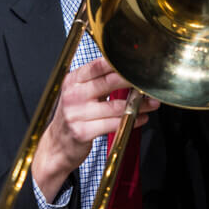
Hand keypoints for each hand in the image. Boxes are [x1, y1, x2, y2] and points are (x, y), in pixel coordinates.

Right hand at [31, 57, 158, 200]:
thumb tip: (127, 71)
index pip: (99, 66)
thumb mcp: (79, 94)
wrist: (57, 145)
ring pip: (116, 106)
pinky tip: (140, 118)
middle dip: (133, 81)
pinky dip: (131, 121)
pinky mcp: (82, 131)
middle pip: (109, 82)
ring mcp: (76, 113)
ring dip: (138, 105)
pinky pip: (114, 124)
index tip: (139, 64)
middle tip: (150, 81)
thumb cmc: (74, 116)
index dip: (120, 63)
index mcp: (73, 81)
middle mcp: (73, 95)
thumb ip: (98, 81)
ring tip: (152, 103)